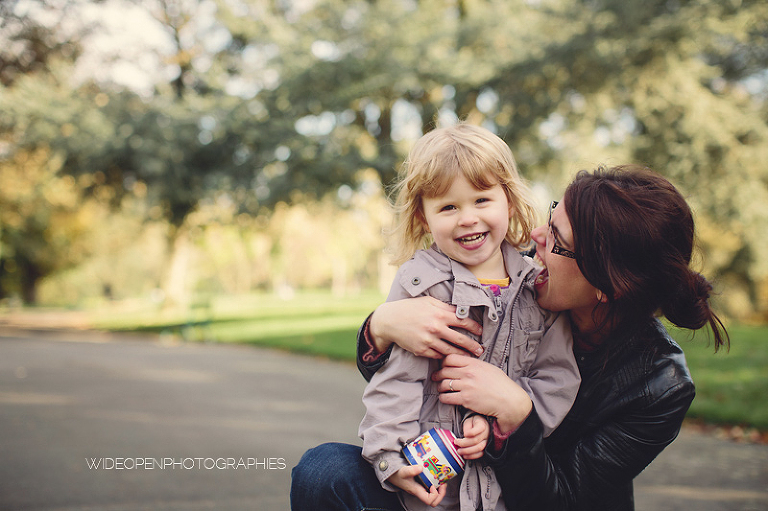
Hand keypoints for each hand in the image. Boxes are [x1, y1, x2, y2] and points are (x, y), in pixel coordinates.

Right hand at [369, 296, 483, 358]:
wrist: (390, 320)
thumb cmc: (410, 308)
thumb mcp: (428, 301)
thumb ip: (445, 306)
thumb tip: (460, 311)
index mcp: (439, 314)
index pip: (463, 321)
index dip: (475, 327)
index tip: (481, 332)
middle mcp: (436, 328)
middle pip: (461, 339)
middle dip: (473, 346)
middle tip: (481, 350)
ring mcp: (429, 340)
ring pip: (450, 351)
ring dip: (462, 355)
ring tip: (469, 358)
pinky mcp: (422, 350)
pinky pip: (438, 355)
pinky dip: (445, 357)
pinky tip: (451, 358)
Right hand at [387, 464, 446, 506]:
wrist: (393, 474)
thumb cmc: (397, 474)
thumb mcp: (404, 471)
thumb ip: (411, 470)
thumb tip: (421, 468)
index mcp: (417, 491)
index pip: (429, 500)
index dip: (434, 494)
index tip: (433, 484)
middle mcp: (420, 492)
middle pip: (434, 501)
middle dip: (441, 493)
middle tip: (443, 483)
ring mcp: (422, 489)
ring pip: (435, 495)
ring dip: (440, 488)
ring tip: (441, 479)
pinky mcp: (422, 485)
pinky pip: (432, 488)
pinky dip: (436, 483)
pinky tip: (436, 476)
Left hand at [434, 354, 532, 433]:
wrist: (509, 400)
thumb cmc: (501, 384)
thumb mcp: (489, 368)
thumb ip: (475, 364)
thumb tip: (464, 362)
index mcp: (474, 363)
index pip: (450, 358)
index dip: (444, 362)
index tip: (443, 366)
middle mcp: (468, 373)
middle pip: (444, 371)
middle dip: (438, 374)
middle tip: (436, 377)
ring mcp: (466, 386)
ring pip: (443, 384)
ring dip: (440, 387)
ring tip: (441, 388)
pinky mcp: (465, 399)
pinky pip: (446, 397)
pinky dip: (443, 397)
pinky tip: (444, 397)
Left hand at [456, 415, 488, 459]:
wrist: (480, 426)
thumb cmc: (473, 423)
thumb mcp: (469, 420)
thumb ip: (467, 426)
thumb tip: (466, 435)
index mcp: (482, 425)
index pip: (479, 429)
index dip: (471, 432)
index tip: (464, 434)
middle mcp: (486, 434)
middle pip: (476, 440)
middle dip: (464, 443)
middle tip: (456, 443)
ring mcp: (486, 442)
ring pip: (479, 448)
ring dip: (467, 451)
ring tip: (459, 451)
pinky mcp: (485, 448)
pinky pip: (480, 454)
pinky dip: (472, 456)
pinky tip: (465, 455)